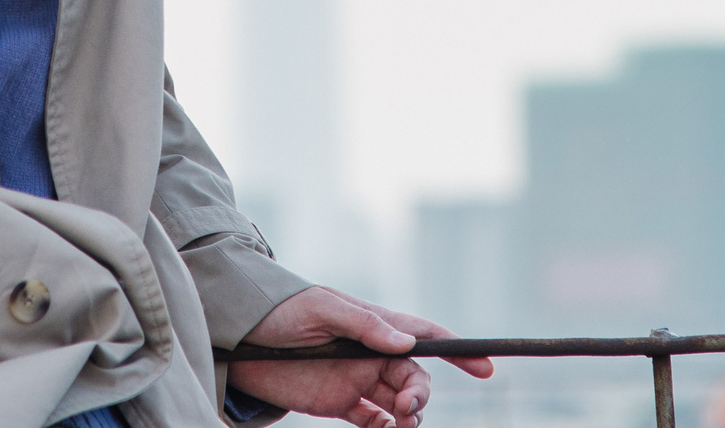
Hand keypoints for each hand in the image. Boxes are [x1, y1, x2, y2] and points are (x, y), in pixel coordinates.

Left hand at [229, 287, 492, 427]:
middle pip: (415, 378)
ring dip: (406, 419)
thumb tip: (406, 343)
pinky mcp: (339, 402)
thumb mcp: (321, 309)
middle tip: (406, 411)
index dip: (456, 350)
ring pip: (399, 404)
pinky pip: (372, 421)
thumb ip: (364, 325)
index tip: (484, 367)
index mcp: (374, 325)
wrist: (239, 336)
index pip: (424, 336)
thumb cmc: (283, 311)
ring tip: (397, 427)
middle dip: (421, 396)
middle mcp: (372, 353)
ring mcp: (356, 379)